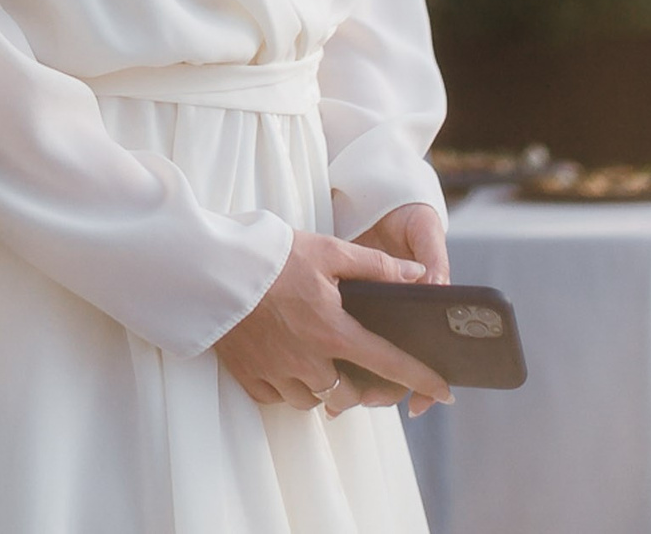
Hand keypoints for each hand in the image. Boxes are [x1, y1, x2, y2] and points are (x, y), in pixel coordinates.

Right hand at [213, 230, 451, 420]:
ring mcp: (276, 373)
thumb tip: (418, 277)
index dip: (422, 379)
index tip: (444, 392)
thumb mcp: (327, 251)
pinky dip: (290, 389)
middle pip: (352, 394)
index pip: (390, 364)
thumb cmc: (269, 255)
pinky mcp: (248, 376)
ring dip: (327, 389)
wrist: (206, 267)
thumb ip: (375, 266)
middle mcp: (309, 362)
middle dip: (368, 389)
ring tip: (328, 367)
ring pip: (315, 399)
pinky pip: (279, 398)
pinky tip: (290, 368)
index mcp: (333, 332)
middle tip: (373, 376)